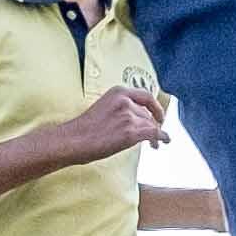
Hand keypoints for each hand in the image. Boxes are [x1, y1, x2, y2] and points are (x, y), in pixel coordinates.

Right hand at [50, 82, 170, 165]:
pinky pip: (153, 133)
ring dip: (155, 134)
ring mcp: (128, 115)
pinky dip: (161, 138)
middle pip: (148, 114)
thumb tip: (135, 119)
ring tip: (155, 144)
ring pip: (150, 125)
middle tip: (155, 133)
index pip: (145, 96)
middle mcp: (125, 100)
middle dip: (153, 124)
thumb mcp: (104, 108)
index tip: (159, 114)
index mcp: (118, 92)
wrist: (74, 140)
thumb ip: (120, 109)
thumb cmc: (83, 129)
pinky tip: (162, 142)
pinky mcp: (130, 131)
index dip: (156, 106)